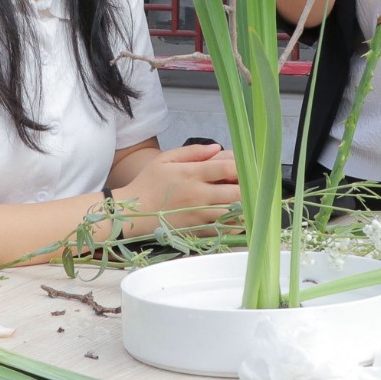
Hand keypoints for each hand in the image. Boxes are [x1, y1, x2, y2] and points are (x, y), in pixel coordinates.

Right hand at [114, 143, 239, 229]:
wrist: (133, 213)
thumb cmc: (148, 183)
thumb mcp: (165, 159)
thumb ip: (192, 152)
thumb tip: (217, 148)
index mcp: (191, 174)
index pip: (227, 168)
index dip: (242, 166)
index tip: (245, 166)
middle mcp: (199, 195)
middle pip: (237, 192)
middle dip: (247, 187)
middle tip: (247, 184)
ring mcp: (200, 215)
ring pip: (234, 212)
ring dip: (243, 206)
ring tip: (243, 200)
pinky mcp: (198, 230)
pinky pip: (225, 229)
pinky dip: (234, 223)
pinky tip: (235, 216)